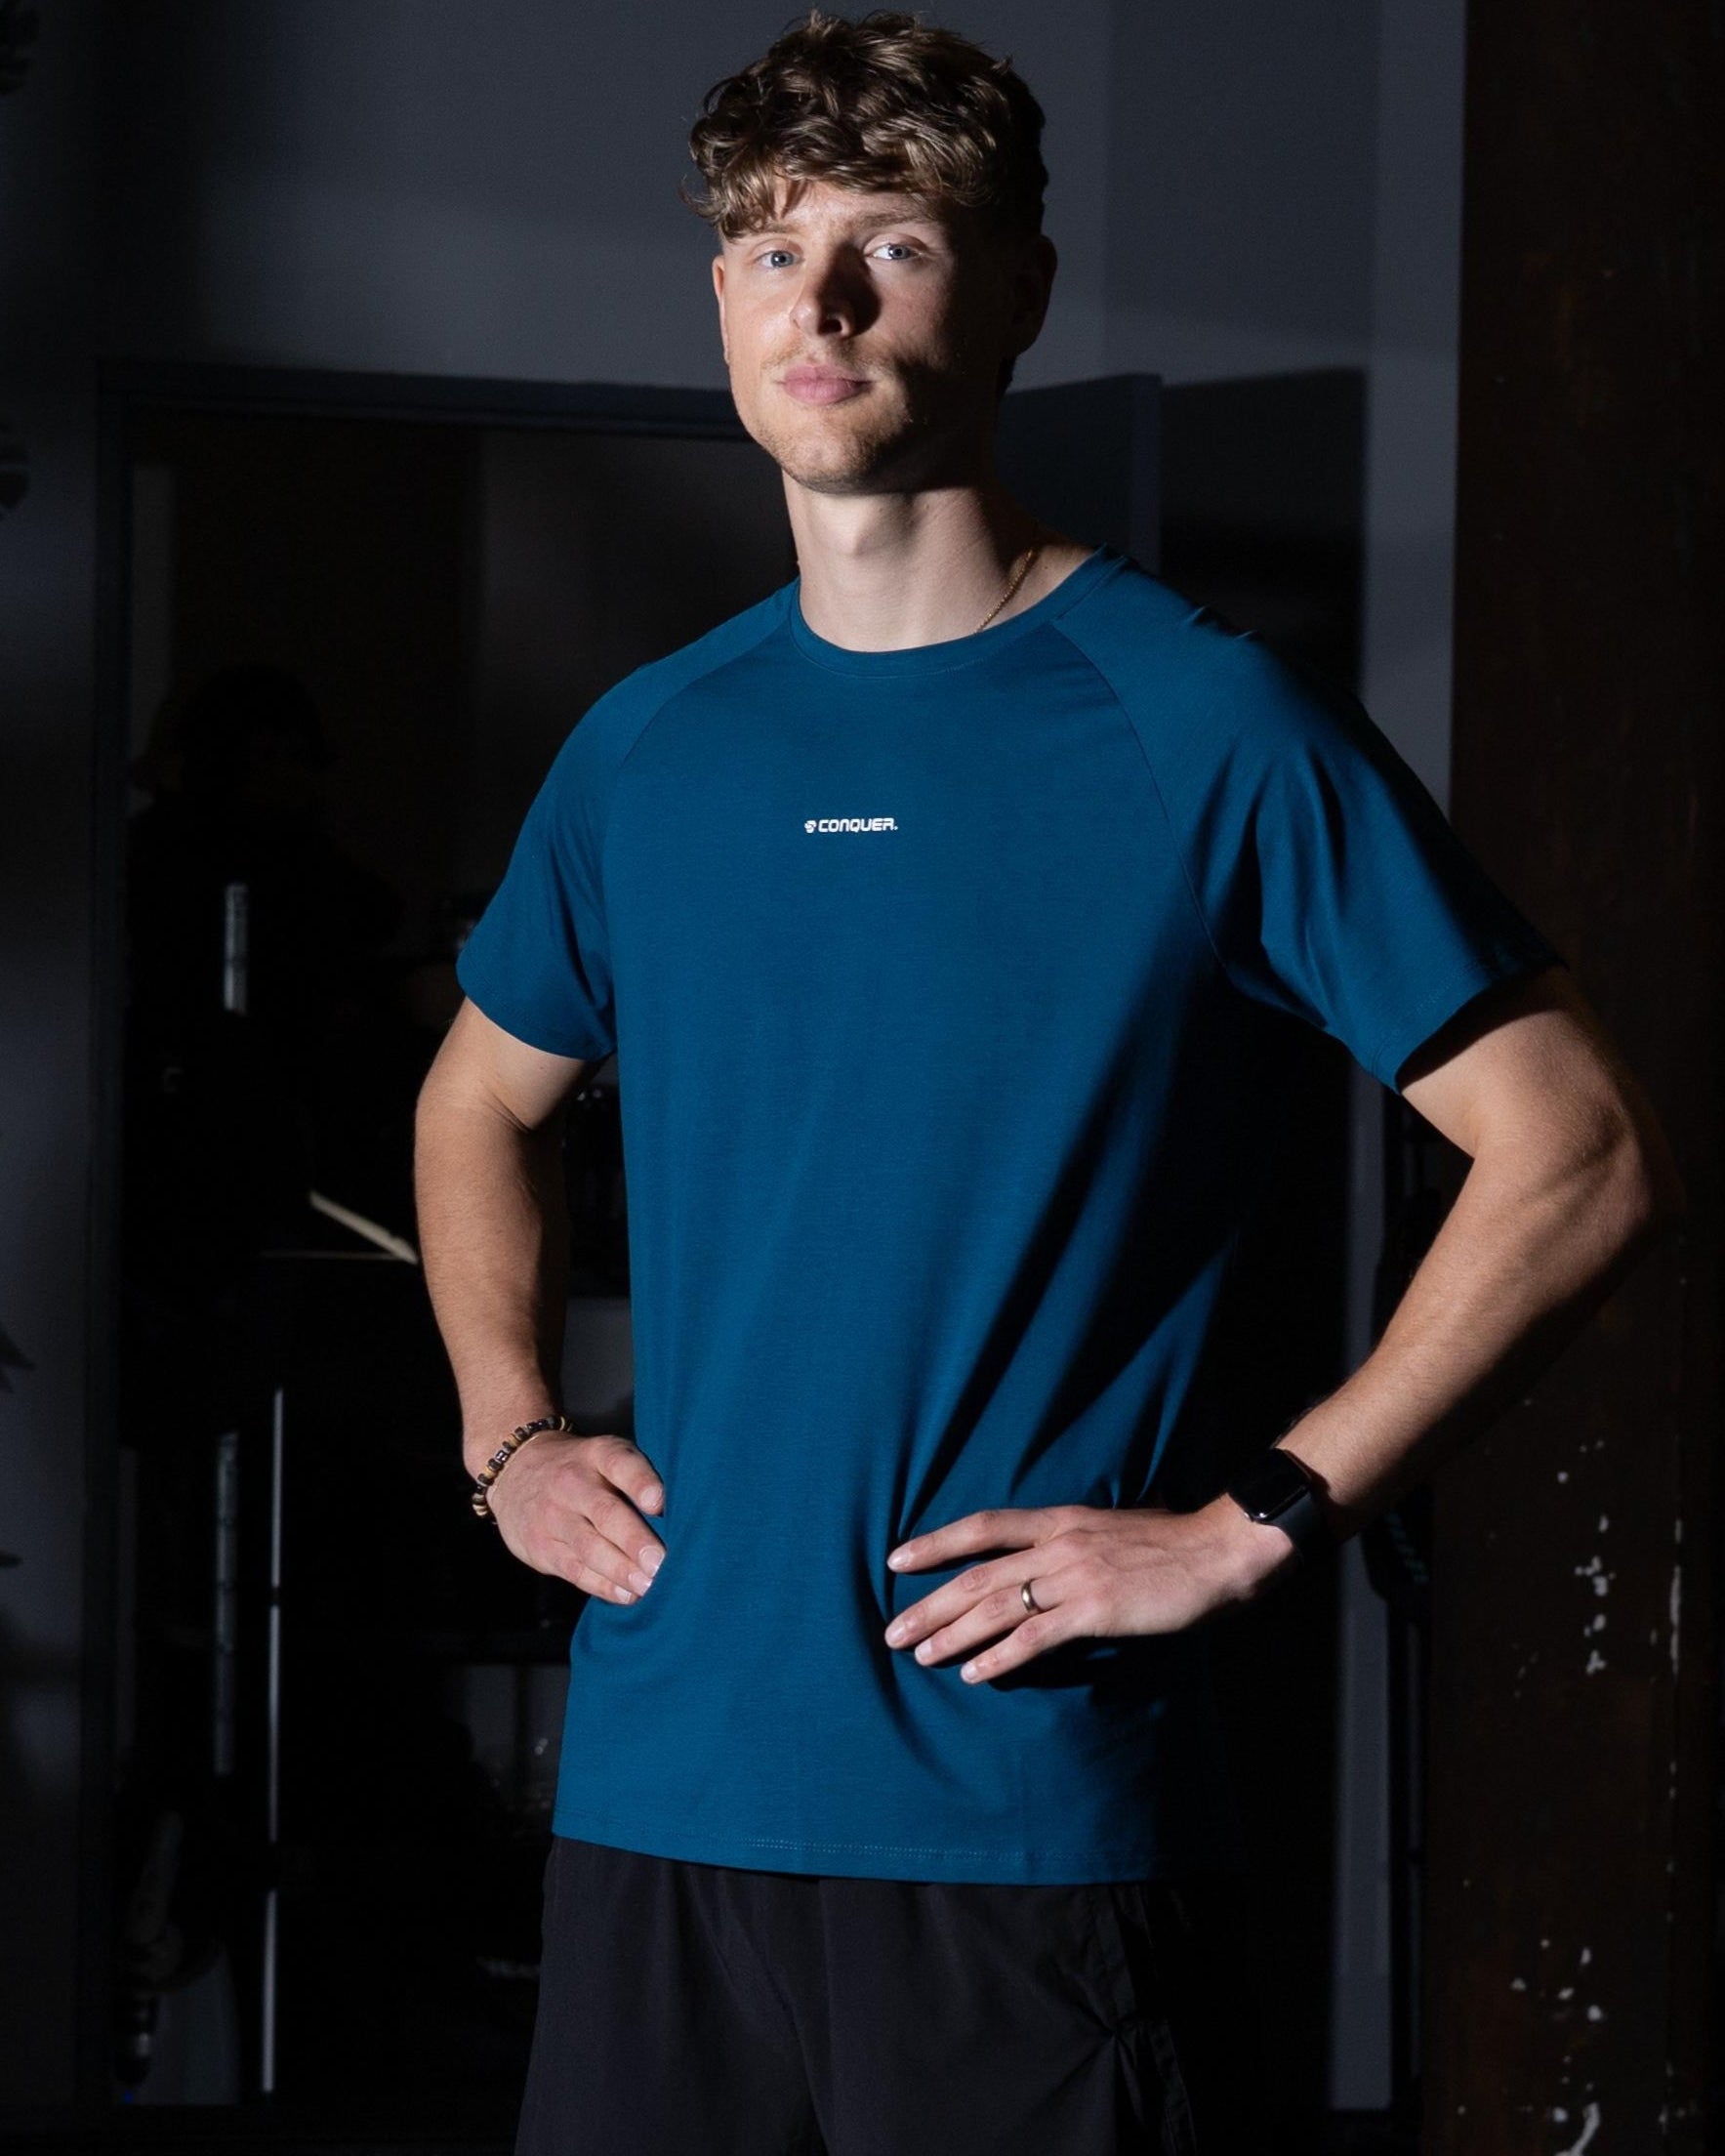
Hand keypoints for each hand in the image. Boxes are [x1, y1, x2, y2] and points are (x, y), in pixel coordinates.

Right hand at [485, 1432, 666, 1604]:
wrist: (516, 1472)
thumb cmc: (584, 1470)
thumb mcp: (605, 1456)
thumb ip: (637, 1478)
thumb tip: (686, 1516)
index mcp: (597, 1454)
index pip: (620, 1462)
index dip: (641, 1482)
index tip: (659, 1503)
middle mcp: (573, 1483)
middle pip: (605, 1512)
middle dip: (634, 1540)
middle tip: (661, 1562)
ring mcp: (553, 1517)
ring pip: (589, 1547)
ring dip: (621, 1570)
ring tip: (649, 1585)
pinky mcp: (541, 1548)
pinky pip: (575, 1570)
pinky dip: (603, 1586)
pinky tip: (628, 1594)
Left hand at [881, 1496, 1297, 1683]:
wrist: (1219, 1551)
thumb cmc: (1174, 1543)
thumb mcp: (1111, 1530)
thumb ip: (1074, 1545)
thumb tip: (1046, 1566)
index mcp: (1060, 1520)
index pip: (983, 1527)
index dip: (936, 1542)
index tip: (897, 1558)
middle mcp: (1058, 1545)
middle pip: (977, 1575)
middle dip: (930, 1604)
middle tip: (893, 1631)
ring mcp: (1074, 1577)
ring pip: (996, 1607)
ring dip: (953, 1635)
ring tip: (920, 1655)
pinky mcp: (1094, 1610)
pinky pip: (1034, 1637)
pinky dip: (999, 1657)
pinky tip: (974, 1674)